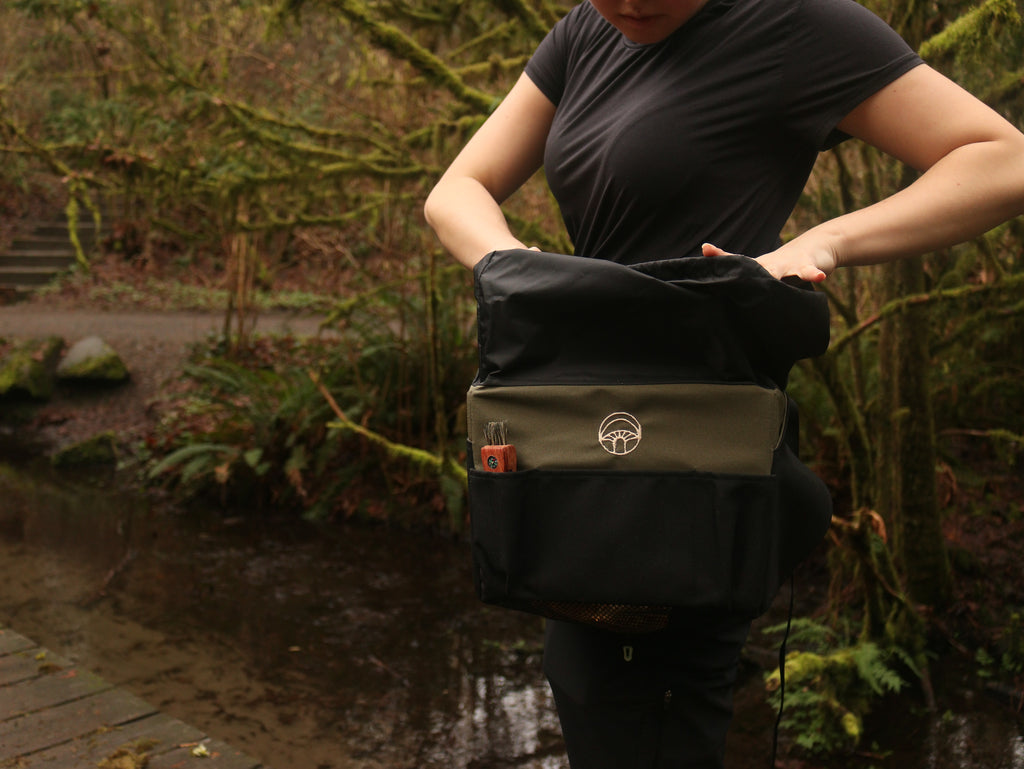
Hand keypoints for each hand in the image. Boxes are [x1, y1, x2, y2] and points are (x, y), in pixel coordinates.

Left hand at [701, 241, 832, 282]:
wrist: (815, 248)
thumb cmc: (783, 267)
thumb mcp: (764, 273)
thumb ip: (748, 284)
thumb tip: (725, 298)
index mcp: (759, 267)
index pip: (736, 261)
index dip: (722, 257)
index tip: (707, 249)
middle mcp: (770, 264)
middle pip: (757, 270)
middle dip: (746, 277)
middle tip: (733, 284)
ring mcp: (788, 263)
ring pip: (783, 270)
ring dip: (779, 275)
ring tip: (776, 280)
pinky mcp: (808, 264)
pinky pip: (811, 271)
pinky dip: (814, 273)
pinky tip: (820, 278)